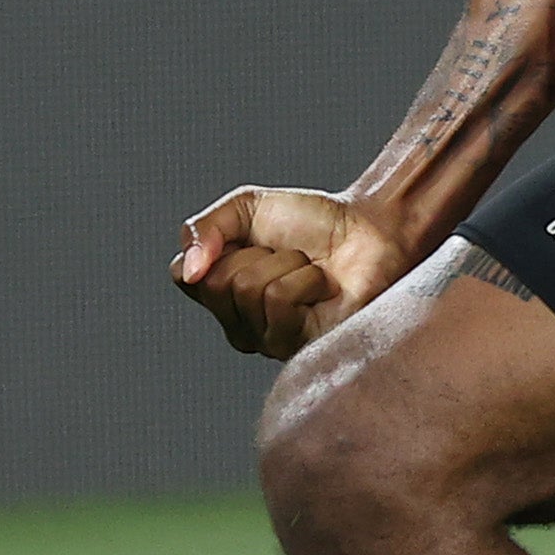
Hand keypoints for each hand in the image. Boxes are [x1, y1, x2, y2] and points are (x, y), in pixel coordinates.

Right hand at [170, 186, 418, 358]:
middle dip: (258, 254)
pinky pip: (279, 302)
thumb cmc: (311, 222)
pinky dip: (305, 279)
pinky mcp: (302, 346)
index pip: (185, 277)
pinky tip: (324, 287)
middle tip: (289, 255)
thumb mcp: (245, 208)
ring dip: (287, 264)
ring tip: (311, 270)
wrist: (369, 226)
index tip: (252, 239)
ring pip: (249, 290)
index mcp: (220, 297)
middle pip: (217, 284)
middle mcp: (240, 326)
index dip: (218, 246)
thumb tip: (189, 269)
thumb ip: (203, 229)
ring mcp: (270, 341)